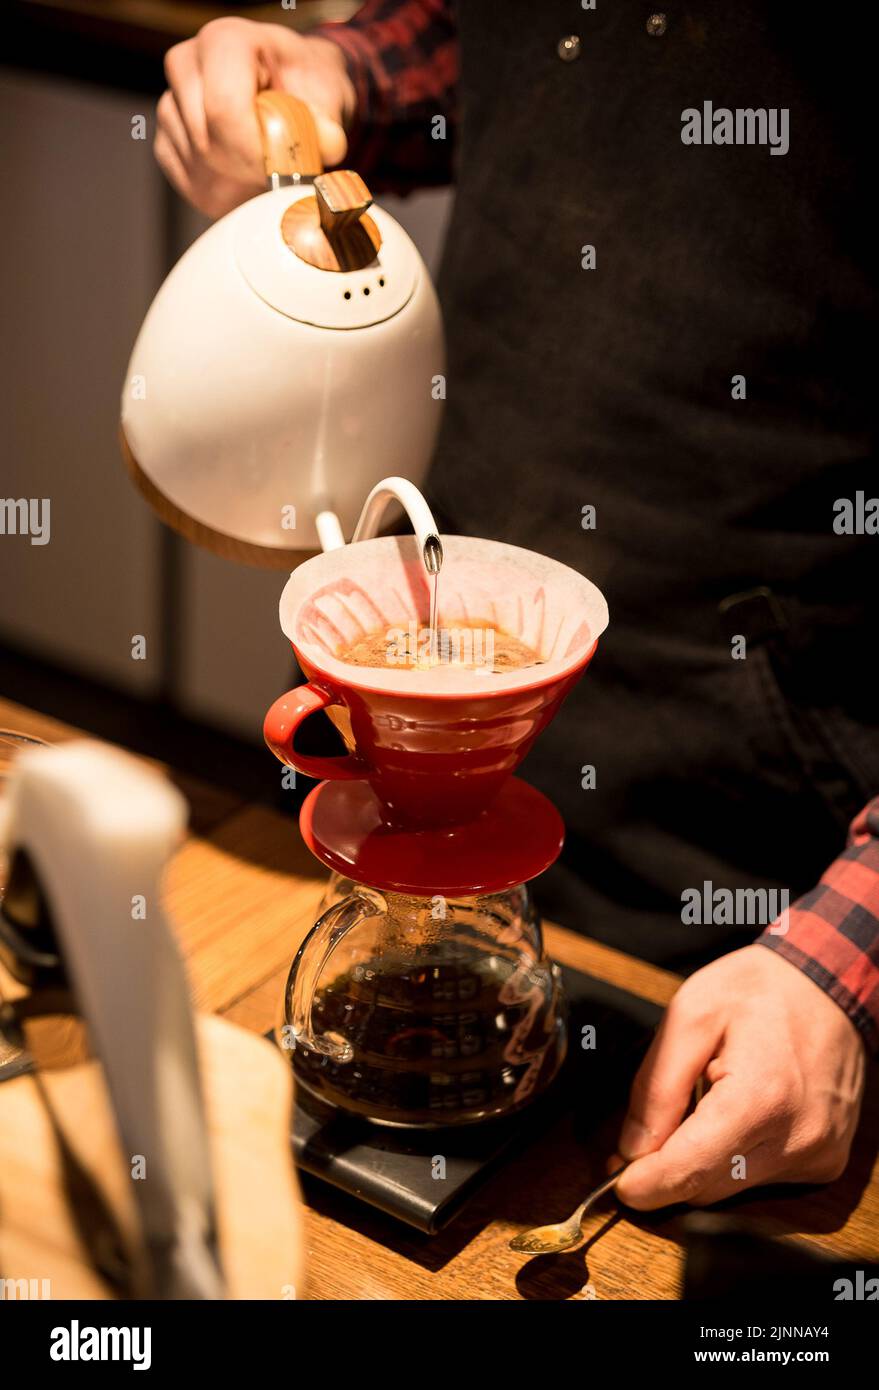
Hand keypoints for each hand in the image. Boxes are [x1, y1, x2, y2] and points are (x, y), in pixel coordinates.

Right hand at [156, 18, 353, 217]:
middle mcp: (187, 65)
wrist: (292, 89)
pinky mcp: (168, 141)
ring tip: (269, 171)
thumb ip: (328, 124)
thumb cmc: (306, 86)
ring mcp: (171, 105)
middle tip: (282, 176)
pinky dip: (222, 194)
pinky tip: (248, 180)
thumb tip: (330, 145)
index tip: (283, 172)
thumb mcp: (328, 96)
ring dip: (238, 185)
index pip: (224, 109)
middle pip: (206, 143)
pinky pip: (189, 183)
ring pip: (198, 167)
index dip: (254, 152)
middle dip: (248, 172)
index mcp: (225, 42)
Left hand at [613, 944, 865, 1207]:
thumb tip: (632, 1147)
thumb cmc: (759, 990)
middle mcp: (797, 1137)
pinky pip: (761, 1177)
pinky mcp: (824, 1161)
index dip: (646, 1183)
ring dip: (701, 1164)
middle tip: (635, 1147)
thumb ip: (657, 1086)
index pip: (691, 1168)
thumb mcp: (690, 1016)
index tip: (617, 1185)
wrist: (827, 986)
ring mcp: (817, 1154)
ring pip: (733, 1187)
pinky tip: (732, 1118)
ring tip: (695, 1111)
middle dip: (666, 1172)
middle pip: (708, 1188)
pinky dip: (734, 1157)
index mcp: (762, 1098)